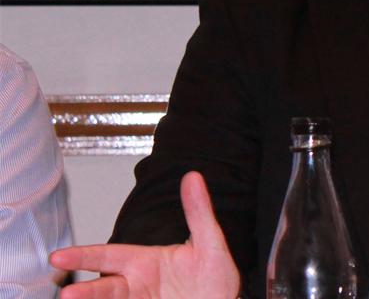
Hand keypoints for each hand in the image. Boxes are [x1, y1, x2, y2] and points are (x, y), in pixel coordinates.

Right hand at [50, 171, 240, 298]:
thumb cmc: (215, 278)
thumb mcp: (210, 242)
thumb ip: (198, 212)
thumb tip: (193, 177)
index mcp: (145, 263)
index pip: (108, 257)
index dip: (83, 257)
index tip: (59, 257)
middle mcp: (137, 286)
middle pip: (104, 289)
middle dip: (85, 292)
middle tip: (67, 293)